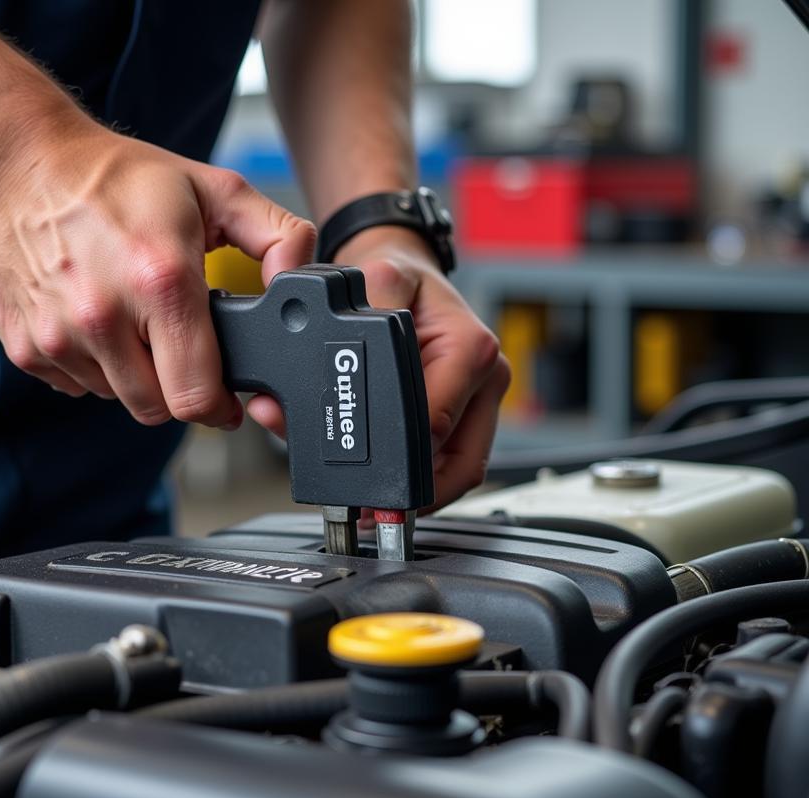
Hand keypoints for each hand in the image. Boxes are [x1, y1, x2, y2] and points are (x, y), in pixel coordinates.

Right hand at [0, 125, 315, 427]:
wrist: (22, 164)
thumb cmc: (118, 178)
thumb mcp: (216, 190)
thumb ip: (277, 237)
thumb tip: (303, 281)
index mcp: (160, 281)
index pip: (196, 395)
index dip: (219, 406)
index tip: (224, 398)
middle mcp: (104, 315)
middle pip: (159, 408)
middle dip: (179, 390)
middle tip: (180, 352)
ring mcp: (59, 335)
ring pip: (119, 399)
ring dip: (136, 377)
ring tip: (135, 325)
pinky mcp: (27, 346)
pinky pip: (78, 387)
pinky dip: (95, 368)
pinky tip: (99, 324)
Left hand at [247, 226, 509, 508]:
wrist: (409, 269)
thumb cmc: (399, 277)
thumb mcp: (379, 278)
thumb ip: (360, 317)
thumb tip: (323, 364)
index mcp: (470, 349)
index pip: (436, 426)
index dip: (400, 460)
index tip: (369, 484)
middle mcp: (485, 376)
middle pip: (455, 461)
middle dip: (412, 490)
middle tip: (372, 515)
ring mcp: (482, 399)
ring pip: (460, 471)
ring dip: (422, 496)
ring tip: (380, 513)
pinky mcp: (471, 414)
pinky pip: (456, 463)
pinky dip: (426, 482)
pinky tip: (396, 496)